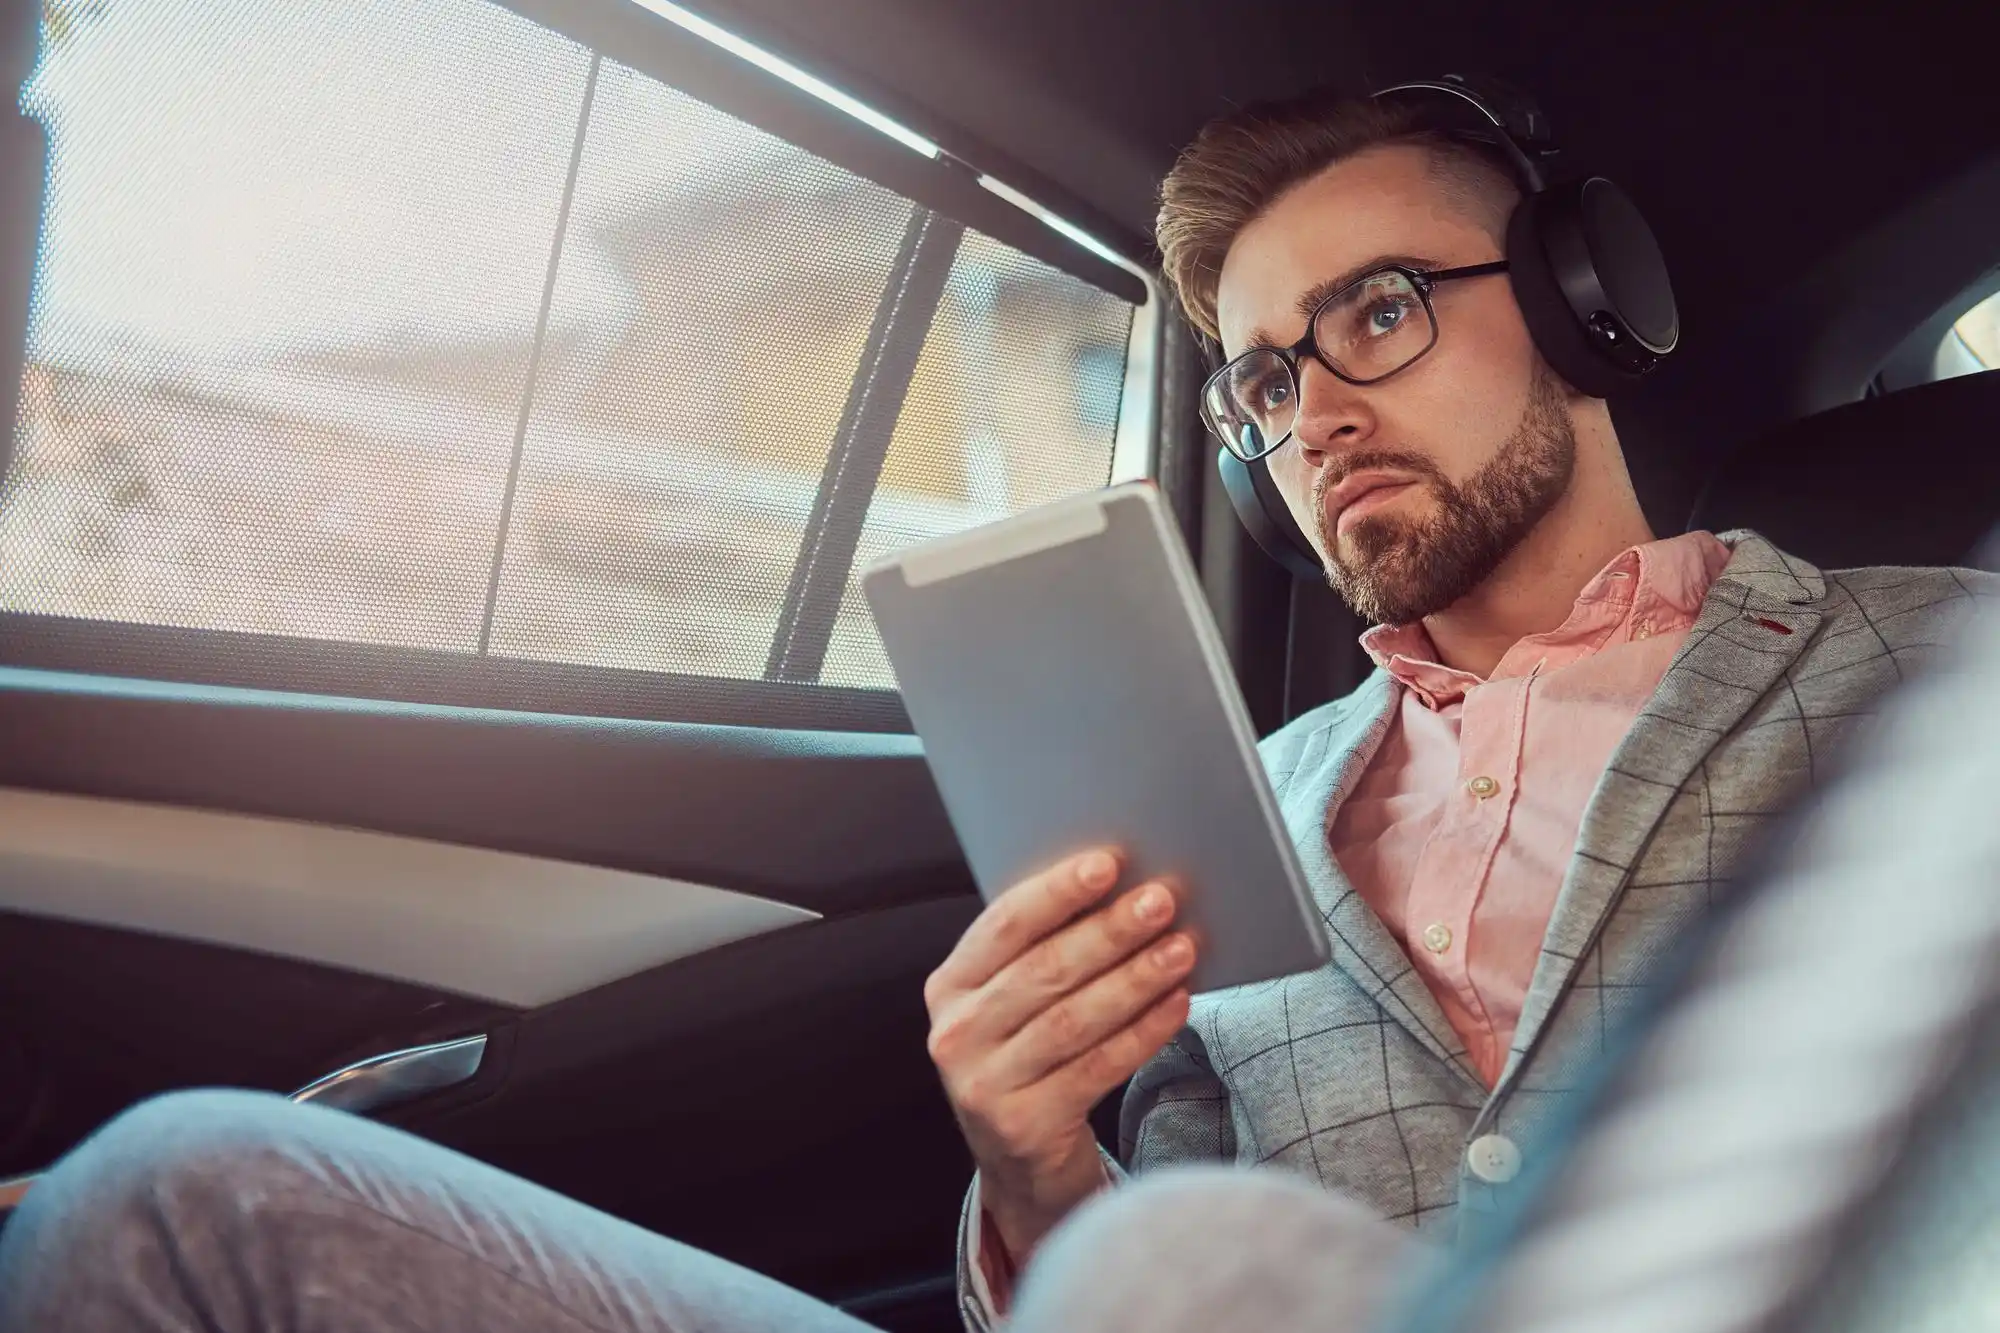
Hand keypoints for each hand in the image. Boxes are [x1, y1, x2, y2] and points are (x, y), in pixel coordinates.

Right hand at [924, 848, 1196, 1258]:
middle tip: (1161, 901)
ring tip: (1182, 949)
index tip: (1107, 864)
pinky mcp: (1023, 1127)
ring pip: (1074, 1019)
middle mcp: (955, 1034)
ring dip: (1135, 978)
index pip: (1003, 925)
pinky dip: (1143, 1033)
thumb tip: (1121, 893)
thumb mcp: (1014, 1006)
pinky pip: (1096, 1068)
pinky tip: (1178, 1004)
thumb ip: (1045, 954)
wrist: (1021, 1165)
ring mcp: (983, 1085)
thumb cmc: (1030, 1060)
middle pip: (1044, 971)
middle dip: (1108, 931)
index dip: (1056, 892)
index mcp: (948, 986)